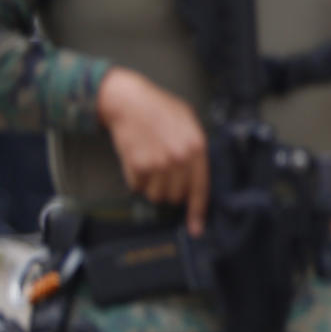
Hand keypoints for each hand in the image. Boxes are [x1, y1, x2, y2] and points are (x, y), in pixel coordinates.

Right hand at [97, 68, 209, 234]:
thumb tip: (196, 175)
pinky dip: (136, 179)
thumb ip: (196, 148)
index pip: (200, 188)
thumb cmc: (160, 109)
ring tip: (151, 164)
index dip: (197, 212)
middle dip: (171, 190)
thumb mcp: (189, 122)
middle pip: (176, 196)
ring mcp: (157, 164)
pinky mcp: (136, 166)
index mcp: (197, 148)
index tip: (196, 230)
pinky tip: (138, 160)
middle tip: (164, 173)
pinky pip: (137, 187)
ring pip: (156, 195)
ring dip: (152, 187)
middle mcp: (179, 159)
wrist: (129, 101)